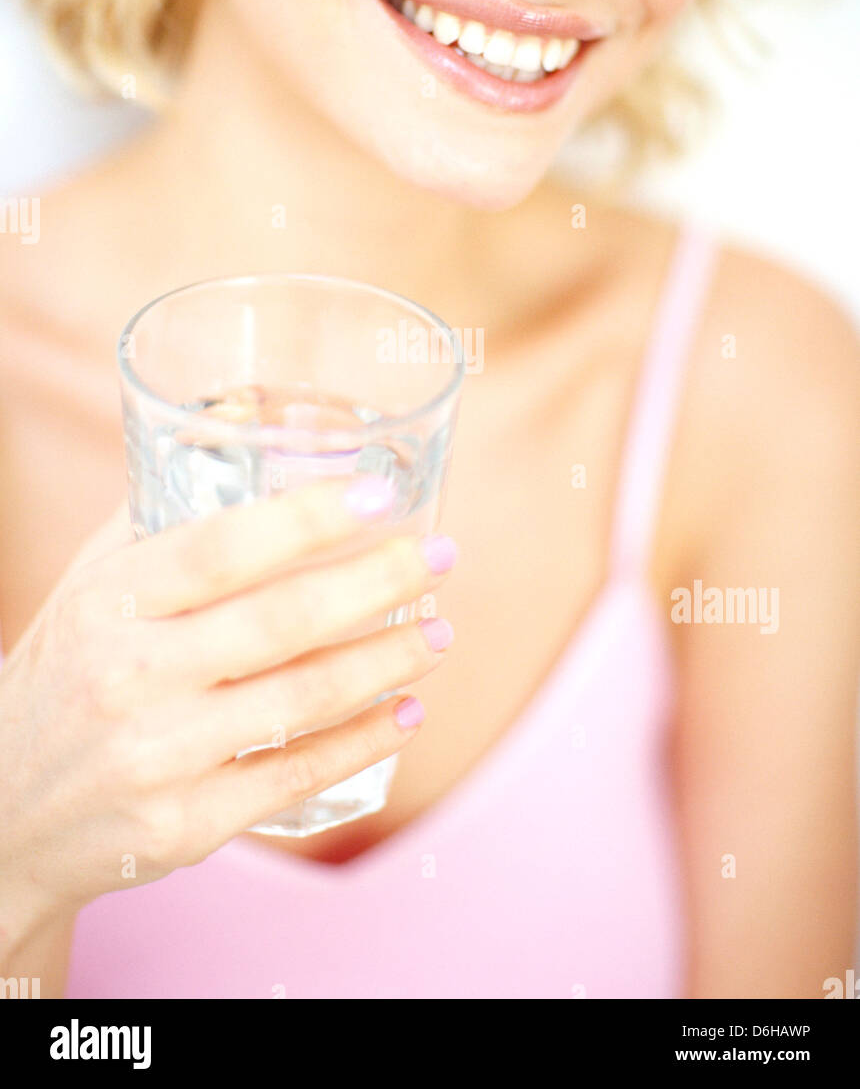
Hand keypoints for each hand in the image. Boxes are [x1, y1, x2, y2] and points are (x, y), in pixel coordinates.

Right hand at [0, 476, 454, 941]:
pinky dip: (366, 738)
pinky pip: (298, 773)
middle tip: (439, 556)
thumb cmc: (69, 670)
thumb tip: (248, 411)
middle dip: (378, 581)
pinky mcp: (187, 823)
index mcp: (109, 602)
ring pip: (305, 696)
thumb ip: (166, 505)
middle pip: (282, 619)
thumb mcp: (91, 582)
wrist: (5, 810)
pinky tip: (406, 709)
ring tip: (440, 631)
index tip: (378, 494)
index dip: (308, 518)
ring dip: (390, 659)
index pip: (221, 548)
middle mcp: (131, 676)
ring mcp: (160, 756)